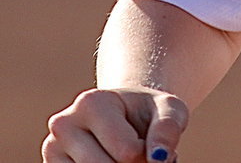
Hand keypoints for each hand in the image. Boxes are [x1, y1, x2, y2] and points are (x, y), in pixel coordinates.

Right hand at [43, 87, 187, 162]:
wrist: (125, 115)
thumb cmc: (149, 112)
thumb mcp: (169, 109)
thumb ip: (168, 128)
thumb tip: (159, 158)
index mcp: (92, 102)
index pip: (127, 152)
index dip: (147, 154)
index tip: (147, 139)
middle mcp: (63, 124)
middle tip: (138, 152)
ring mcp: (52, 149)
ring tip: (125, 156)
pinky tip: (108, 161)